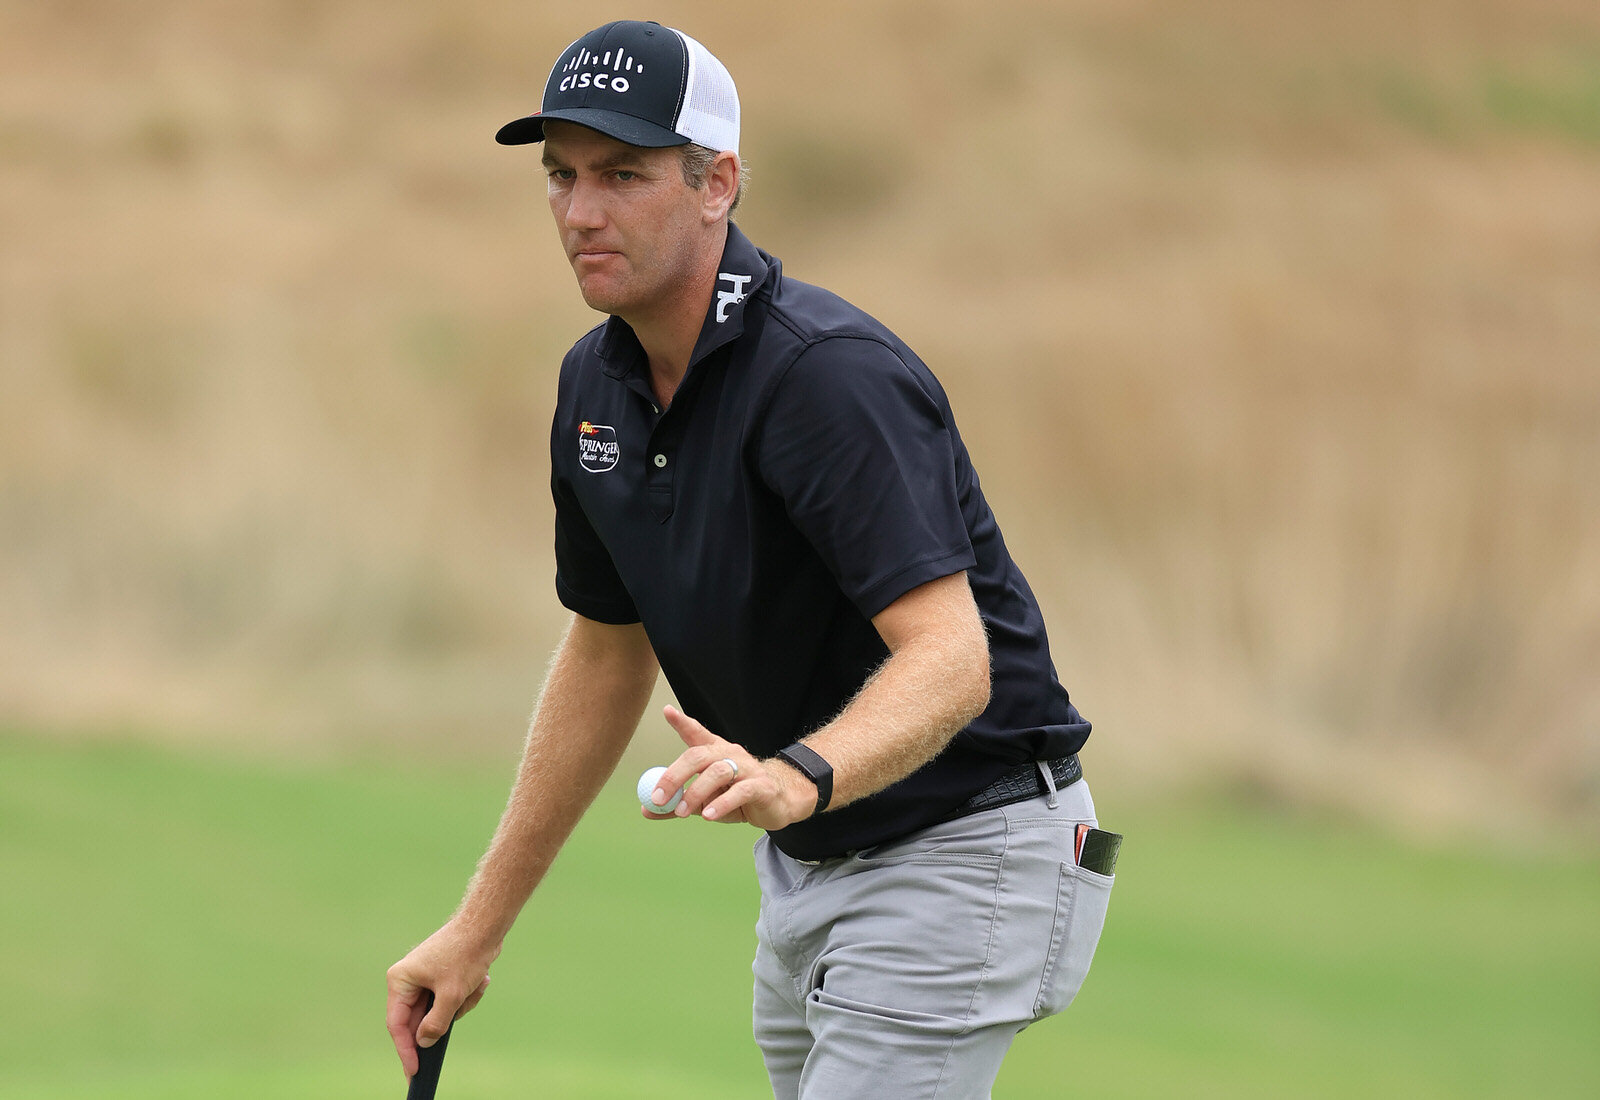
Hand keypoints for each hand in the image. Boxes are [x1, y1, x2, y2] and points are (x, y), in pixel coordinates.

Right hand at [385, 922, 496, 1077]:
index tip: (414, 1070)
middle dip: (444, 1021)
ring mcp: (425, 979)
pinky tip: (481, 980)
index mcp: (401, 980)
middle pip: (419, 1018)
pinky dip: (468, 996)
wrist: (485, 926)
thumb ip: (436, 1023)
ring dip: (461, 1006)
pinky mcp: (442, 978)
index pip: (397, 1024)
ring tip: (477, 985)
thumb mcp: (451, 995)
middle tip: (445, 1045)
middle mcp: (408, 980)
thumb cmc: (465, 955)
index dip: (405, 1049)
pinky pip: (452, 1000)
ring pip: (440, 1011)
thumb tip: (424, 1042)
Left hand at [646, 705, 814, 830]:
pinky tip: (707, 815)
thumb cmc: (737, 796)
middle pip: (698, 756)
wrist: (779, 803)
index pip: (697, 733)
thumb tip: (646, 809)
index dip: (682, 722)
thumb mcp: (704, 800)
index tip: (667, 711)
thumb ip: (678, 802)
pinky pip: (740, 792)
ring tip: (681, 812)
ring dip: (696, 792)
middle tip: (659, 797)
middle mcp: (730, 754)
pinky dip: (721, 804)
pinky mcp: (762, 786)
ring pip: (717, 772)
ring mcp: (747, 768)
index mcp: (716, 752)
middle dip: (675, 775)